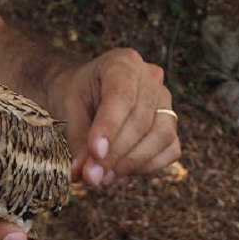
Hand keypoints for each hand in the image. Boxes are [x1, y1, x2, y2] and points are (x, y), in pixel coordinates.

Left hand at [48, 48, 180, 184]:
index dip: (109, 128)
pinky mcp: (170, 122)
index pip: (121, 98)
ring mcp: (165, 99)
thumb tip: (82, 174)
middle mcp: (150, 78)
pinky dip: (146, 165)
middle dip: (116, 154)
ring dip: (131, 162)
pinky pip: (170, 149)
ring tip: (102, 176)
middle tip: (91, 175)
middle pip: (142, 121)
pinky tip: (119, 171)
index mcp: (122, 63)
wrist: (82, 90)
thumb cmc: (74, 94)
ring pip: (161, 136)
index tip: (95, 154)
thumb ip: (77, 139)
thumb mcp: (67, 109)